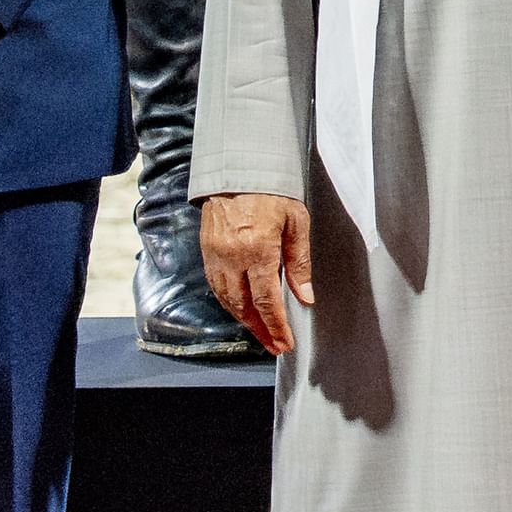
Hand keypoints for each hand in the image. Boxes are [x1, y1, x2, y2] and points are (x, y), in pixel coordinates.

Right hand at [200, 189, 311, 355]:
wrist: (238, 167)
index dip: (276, 327)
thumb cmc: (271, 190)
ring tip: (260, 331)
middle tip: (273, 344)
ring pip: (226, 300)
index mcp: (257, 250)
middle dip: (260, 330)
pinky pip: (215, 285)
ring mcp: (215, 255)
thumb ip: (299, 262)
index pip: (267, 301)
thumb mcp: (296, 222)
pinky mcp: (206, 250)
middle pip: (243, 307)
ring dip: (243, 320)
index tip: (284, 343)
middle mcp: (232, 257)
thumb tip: (305, 295)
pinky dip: (228, 302)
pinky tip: (239, 308)